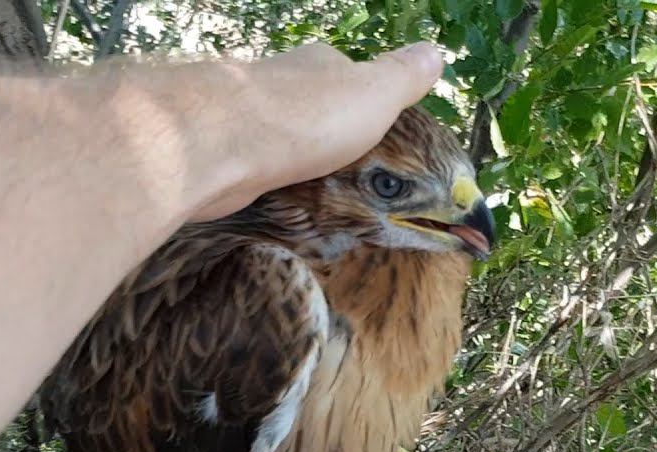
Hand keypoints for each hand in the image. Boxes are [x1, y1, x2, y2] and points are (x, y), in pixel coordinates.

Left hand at [189, 42, 443, 220]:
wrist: (220, 144)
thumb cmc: (307, 118)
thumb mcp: (374, 95)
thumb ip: (403, 77)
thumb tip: (436, 50)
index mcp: (320, 65)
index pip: (349, 76)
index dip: (367, 103)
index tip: (380, 135)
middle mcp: (282, 81)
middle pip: (313, 105)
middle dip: (329, 134)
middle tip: (353, 173)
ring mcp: (248, 114)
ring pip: (282, 135)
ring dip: (298, 157)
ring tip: (320, 191)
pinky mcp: (222, 148)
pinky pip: (256, 162)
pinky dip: (270, 177)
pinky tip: (279, 194)